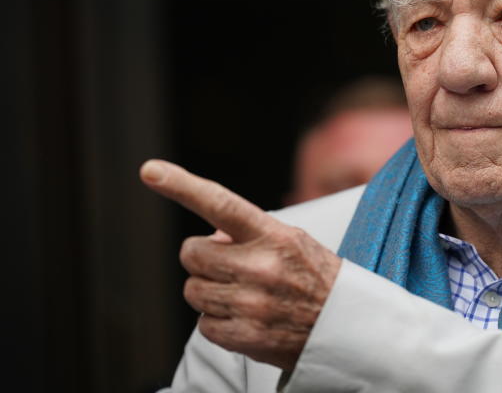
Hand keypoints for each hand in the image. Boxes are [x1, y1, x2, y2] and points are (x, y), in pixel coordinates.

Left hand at [140, 159, 341, 370]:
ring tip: (246, 295)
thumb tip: (209, 237)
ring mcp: (250, 303)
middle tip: (230, 266)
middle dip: (203, 259)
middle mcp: (260, 267)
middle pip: (192, 254)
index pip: (220, 204)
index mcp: (274, 236)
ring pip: (193, 290)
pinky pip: (203, 324)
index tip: (150, 170)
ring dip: (211, 292)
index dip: (181, 185)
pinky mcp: (244, 337)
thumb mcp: (292, 242)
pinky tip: (247, 318)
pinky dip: (218, 322)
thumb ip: (249, 234)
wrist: (346, 327)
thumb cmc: (315, 279)